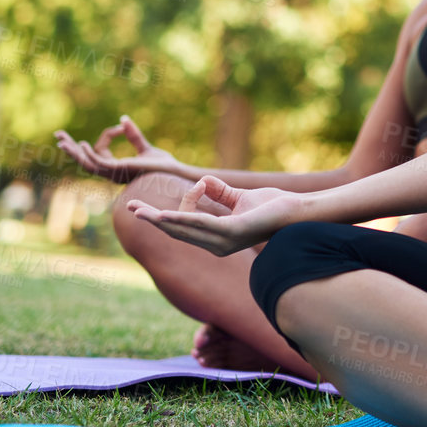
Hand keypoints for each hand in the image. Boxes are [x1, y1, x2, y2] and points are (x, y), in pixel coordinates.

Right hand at [53, 115, 184, 182]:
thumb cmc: (162, 165)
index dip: (107, 135)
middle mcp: (112, 173)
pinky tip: (83, 143)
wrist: (172, 171)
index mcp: (116, 168)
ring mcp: (114, 173)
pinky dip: (90, 153)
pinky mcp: (119, 170)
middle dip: (71, 148)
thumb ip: (133, 135)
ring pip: (87, 163)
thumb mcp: (145, 147)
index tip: (121, 126)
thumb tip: (124, 119)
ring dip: (74, 152)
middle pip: (85, 161)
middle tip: (58, 135)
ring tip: (61, 140)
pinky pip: (99, 163)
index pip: (100, 151)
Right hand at [127, 176, 300, 255]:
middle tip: (129, 206)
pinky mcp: (232, 232)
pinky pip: (201, 224)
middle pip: (176, 231)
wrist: (297, 210)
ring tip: (140, 211)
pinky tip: (166, 216)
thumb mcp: (238, 197)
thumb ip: (219, 192)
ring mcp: (223, 241)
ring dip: (160, 219)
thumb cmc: (272, 205)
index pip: (184, 226)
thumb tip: (203, 182)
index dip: (179, 205)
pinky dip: (182, 218)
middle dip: (152, 219)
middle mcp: (216, 244)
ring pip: (184, 228)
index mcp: (216, 238)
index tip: (198, 183)